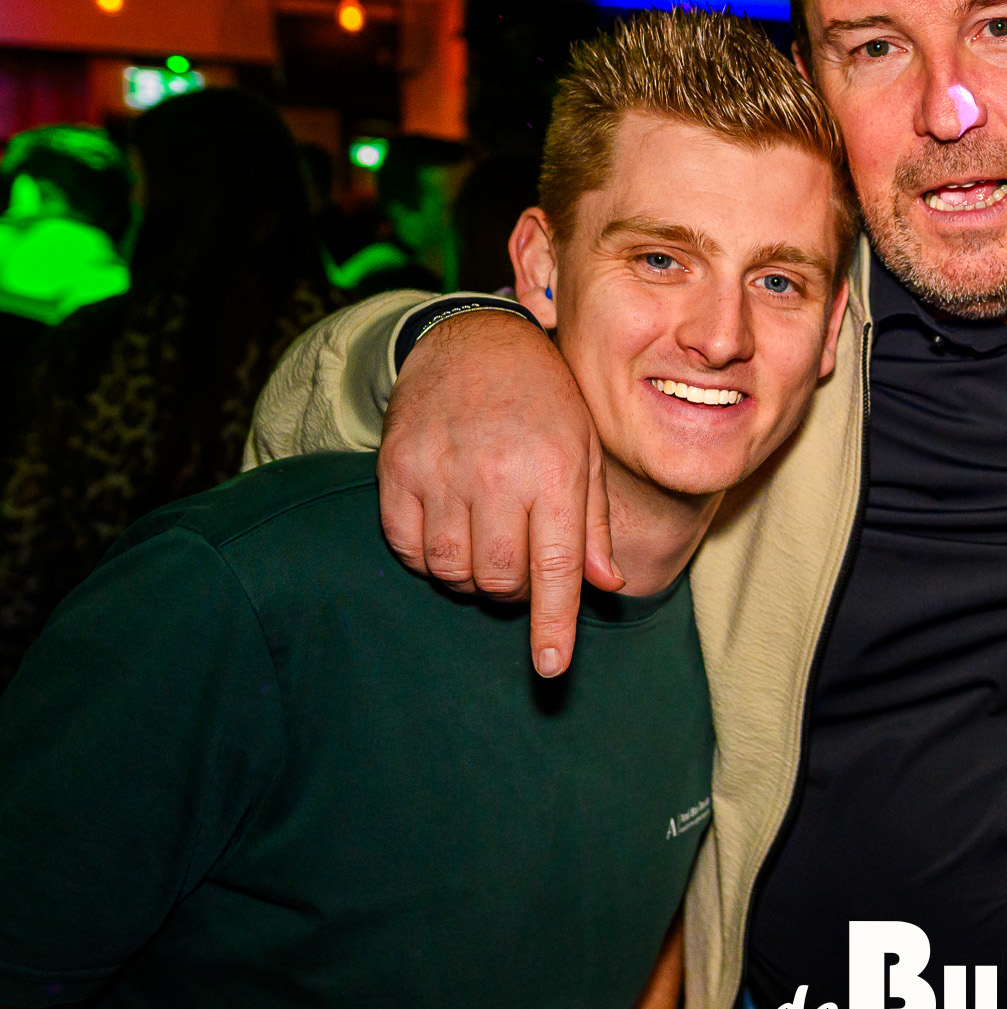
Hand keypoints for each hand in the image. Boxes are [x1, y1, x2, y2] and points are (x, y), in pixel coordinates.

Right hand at [379, 310, 621, 676]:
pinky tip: (448, 531)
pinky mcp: (395, 469)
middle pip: (499, 580)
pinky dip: (427, 556)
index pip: (556, 566)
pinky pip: (406, 547)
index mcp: (553, 471)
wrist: (474, 340)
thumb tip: (609, 584)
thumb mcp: (585, 451)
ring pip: (451, 570)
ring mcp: (439, 471)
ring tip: (488, 540)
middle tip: (523, 563)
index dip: (553, 624)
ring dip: (471, 576)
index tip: (550, 668)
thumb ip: (594, 522)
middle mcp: (495, 474)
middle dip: (514, 590)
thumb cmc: (545, 399)